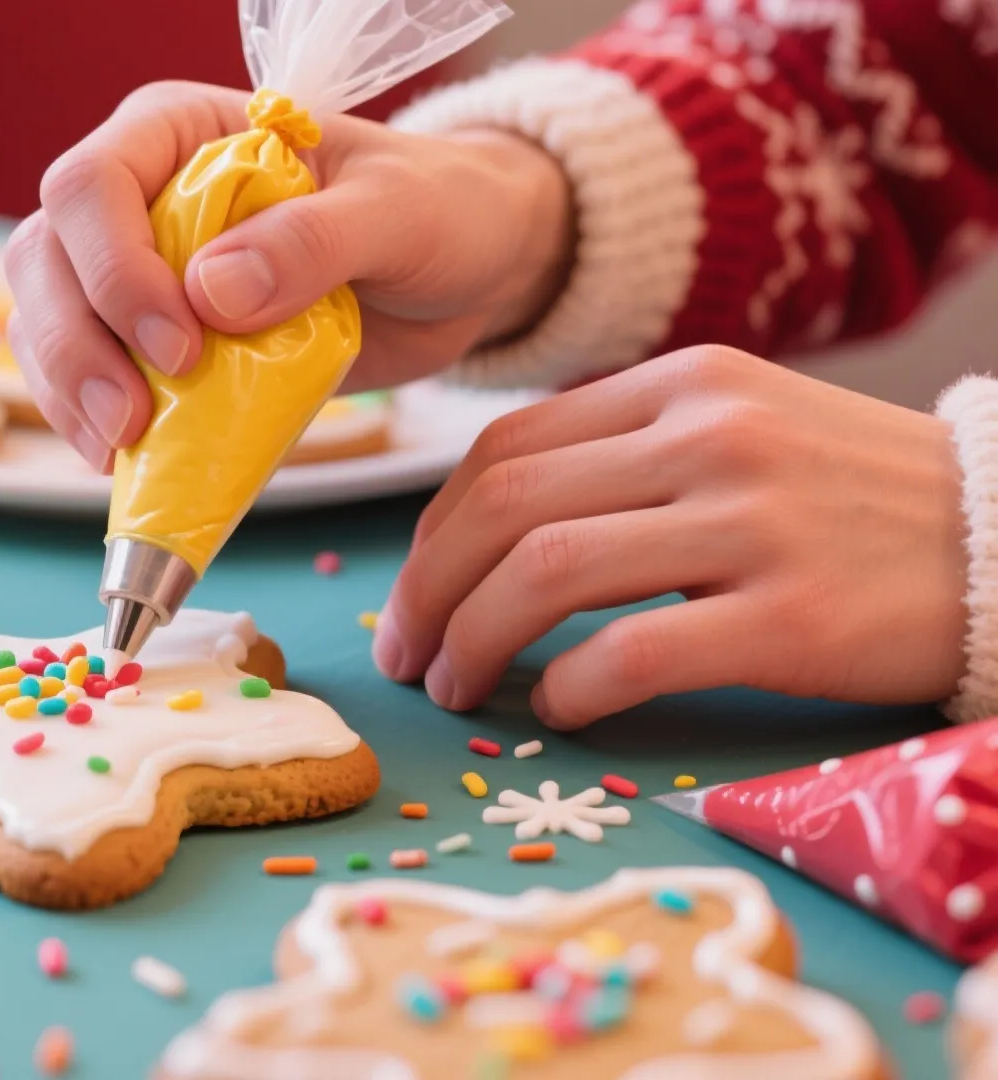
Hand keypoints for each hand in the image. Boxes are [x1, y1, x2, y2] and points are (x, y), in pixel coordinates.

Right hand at [2, 80, 572, 470]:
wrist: (458, 272)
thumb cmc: (432, 213)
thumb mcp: (397, 213)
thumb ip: (313, 240)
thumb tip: (212, 293)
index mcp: (181, 134)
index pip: (94, 184)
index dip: (116, 268)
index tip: (181, 345)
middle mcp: (136, 197)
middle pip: (45, 258)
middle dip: (75, 345)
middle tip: (131, 421)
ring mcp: (132, 273)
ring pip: (43, 321)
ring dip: (68, 392)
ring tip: (121, 448)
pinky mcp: (146, 344)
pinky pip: (78, 379)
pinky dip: (87, 424)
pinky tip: (123, 460)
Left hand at [373, 346, 969, 728]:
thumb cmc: (863, 500)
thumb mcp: (745, 430)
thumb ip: (628, 454)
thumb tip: (494, 524)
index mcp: (683, 385)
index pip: (503, 451)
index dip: (430, 532)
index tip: (412, 594)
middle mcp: (709, 437)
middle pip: (503, 509)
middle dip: (427, 591)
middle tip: (407, 656)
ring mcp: (754, 523)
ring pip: (547, 572)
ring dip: (474, 640)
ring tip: (456, 689)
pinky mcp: (794, 615)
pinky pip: (632, 653)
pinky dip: (568, 689)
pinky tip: (557, 710)